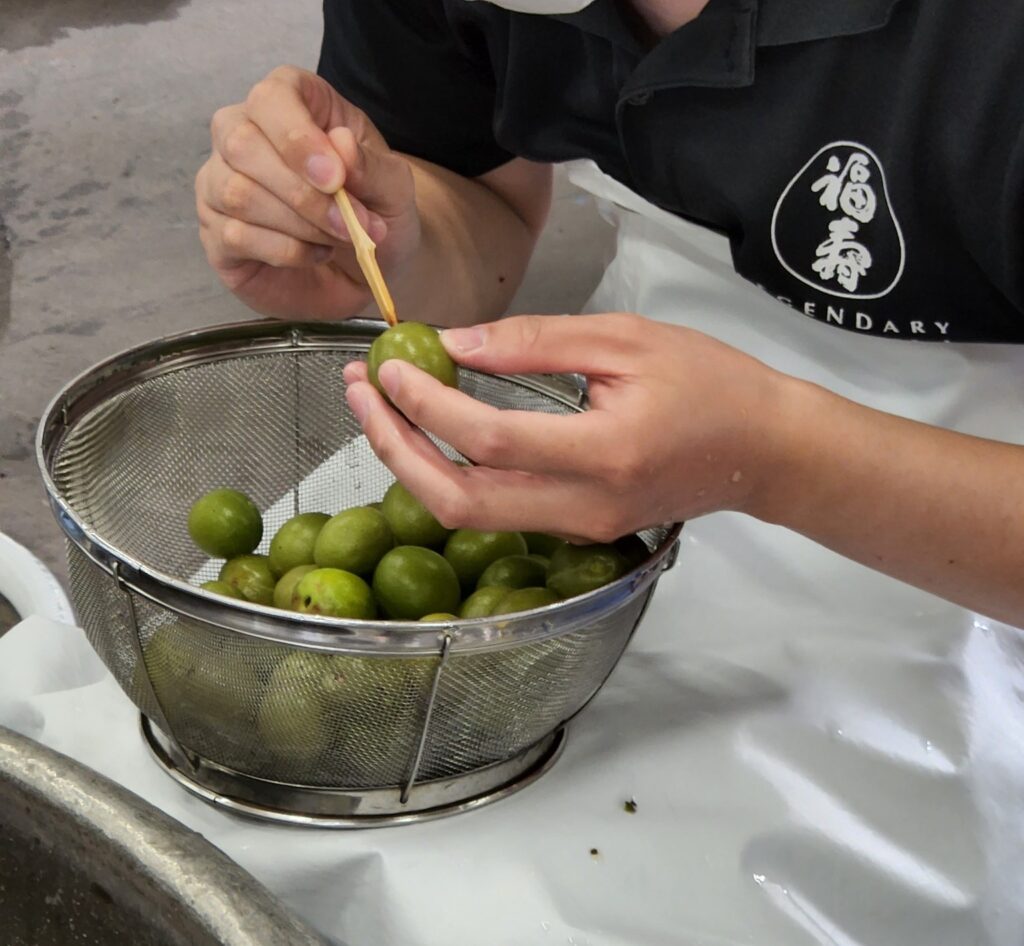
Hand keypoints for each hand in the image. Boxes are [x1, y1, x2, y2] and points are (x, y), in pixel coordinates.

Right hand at [195, 66, 420, 318]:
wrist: (372, 262)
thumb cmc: (375, 208)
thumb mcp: (392, 185)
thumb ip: (370, 165)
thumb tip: (340, 145)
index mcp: (287, 102)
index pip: (270, 99)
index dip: (298, 138)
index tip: (335, 178)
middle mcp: (240, 134)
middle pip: (242, 144)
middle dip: (302, 193)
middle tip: (349, 224)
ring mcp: (219, 184)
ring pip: (237, 194)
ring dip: (299, 225)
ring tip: (340, 238)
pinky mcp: (217, 235)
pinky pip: (234, 236)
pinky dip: (285, 251)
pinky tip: (315, 254)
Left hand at [342, 314, 789, 540]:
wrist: (763, 450)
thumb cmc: (711, 382)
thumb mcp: (625, 338)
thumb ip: (535, 342)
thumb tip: (453, 342)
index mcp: (604, 453)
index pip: (490, 439)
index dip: (428, 404)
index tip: (390, 365)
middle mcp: (585, 506)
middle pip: (459, 500)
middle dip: (395, 447)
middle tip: (361, 392)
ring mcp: (579, 527)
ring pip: (469, 514)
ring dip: (413, 462)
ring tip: (381, 406)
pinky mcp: (577, 529)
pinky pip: (496, 511)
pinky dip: (450, 472)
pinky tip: (432, 431)